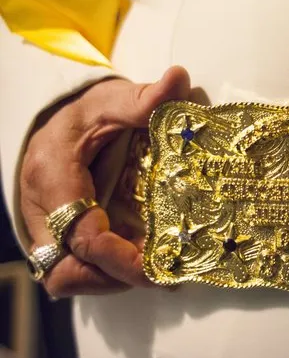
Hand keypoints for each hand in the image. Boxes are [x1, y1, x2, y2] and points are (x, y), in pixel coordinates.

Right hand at [21, 66, 190, 297]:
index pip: (80, 236)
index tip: (159, 266)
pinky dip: (106, 272)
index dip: (120, 259)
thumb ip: (143, 99)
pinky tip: (141, 261)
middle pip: (67, 271)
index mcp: (54, 179)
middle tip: (162, 273)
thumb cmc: (82, 113)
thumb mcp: (108, 101)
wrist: (54, 123)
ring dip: (113, 279)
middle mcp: (42, 212)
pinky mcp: (56, 237)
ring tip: (157, 269)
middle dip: (115, 278)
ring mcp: (46, 229)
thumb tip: (178, 78)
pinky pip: (74, 269)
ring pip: (68, 276)